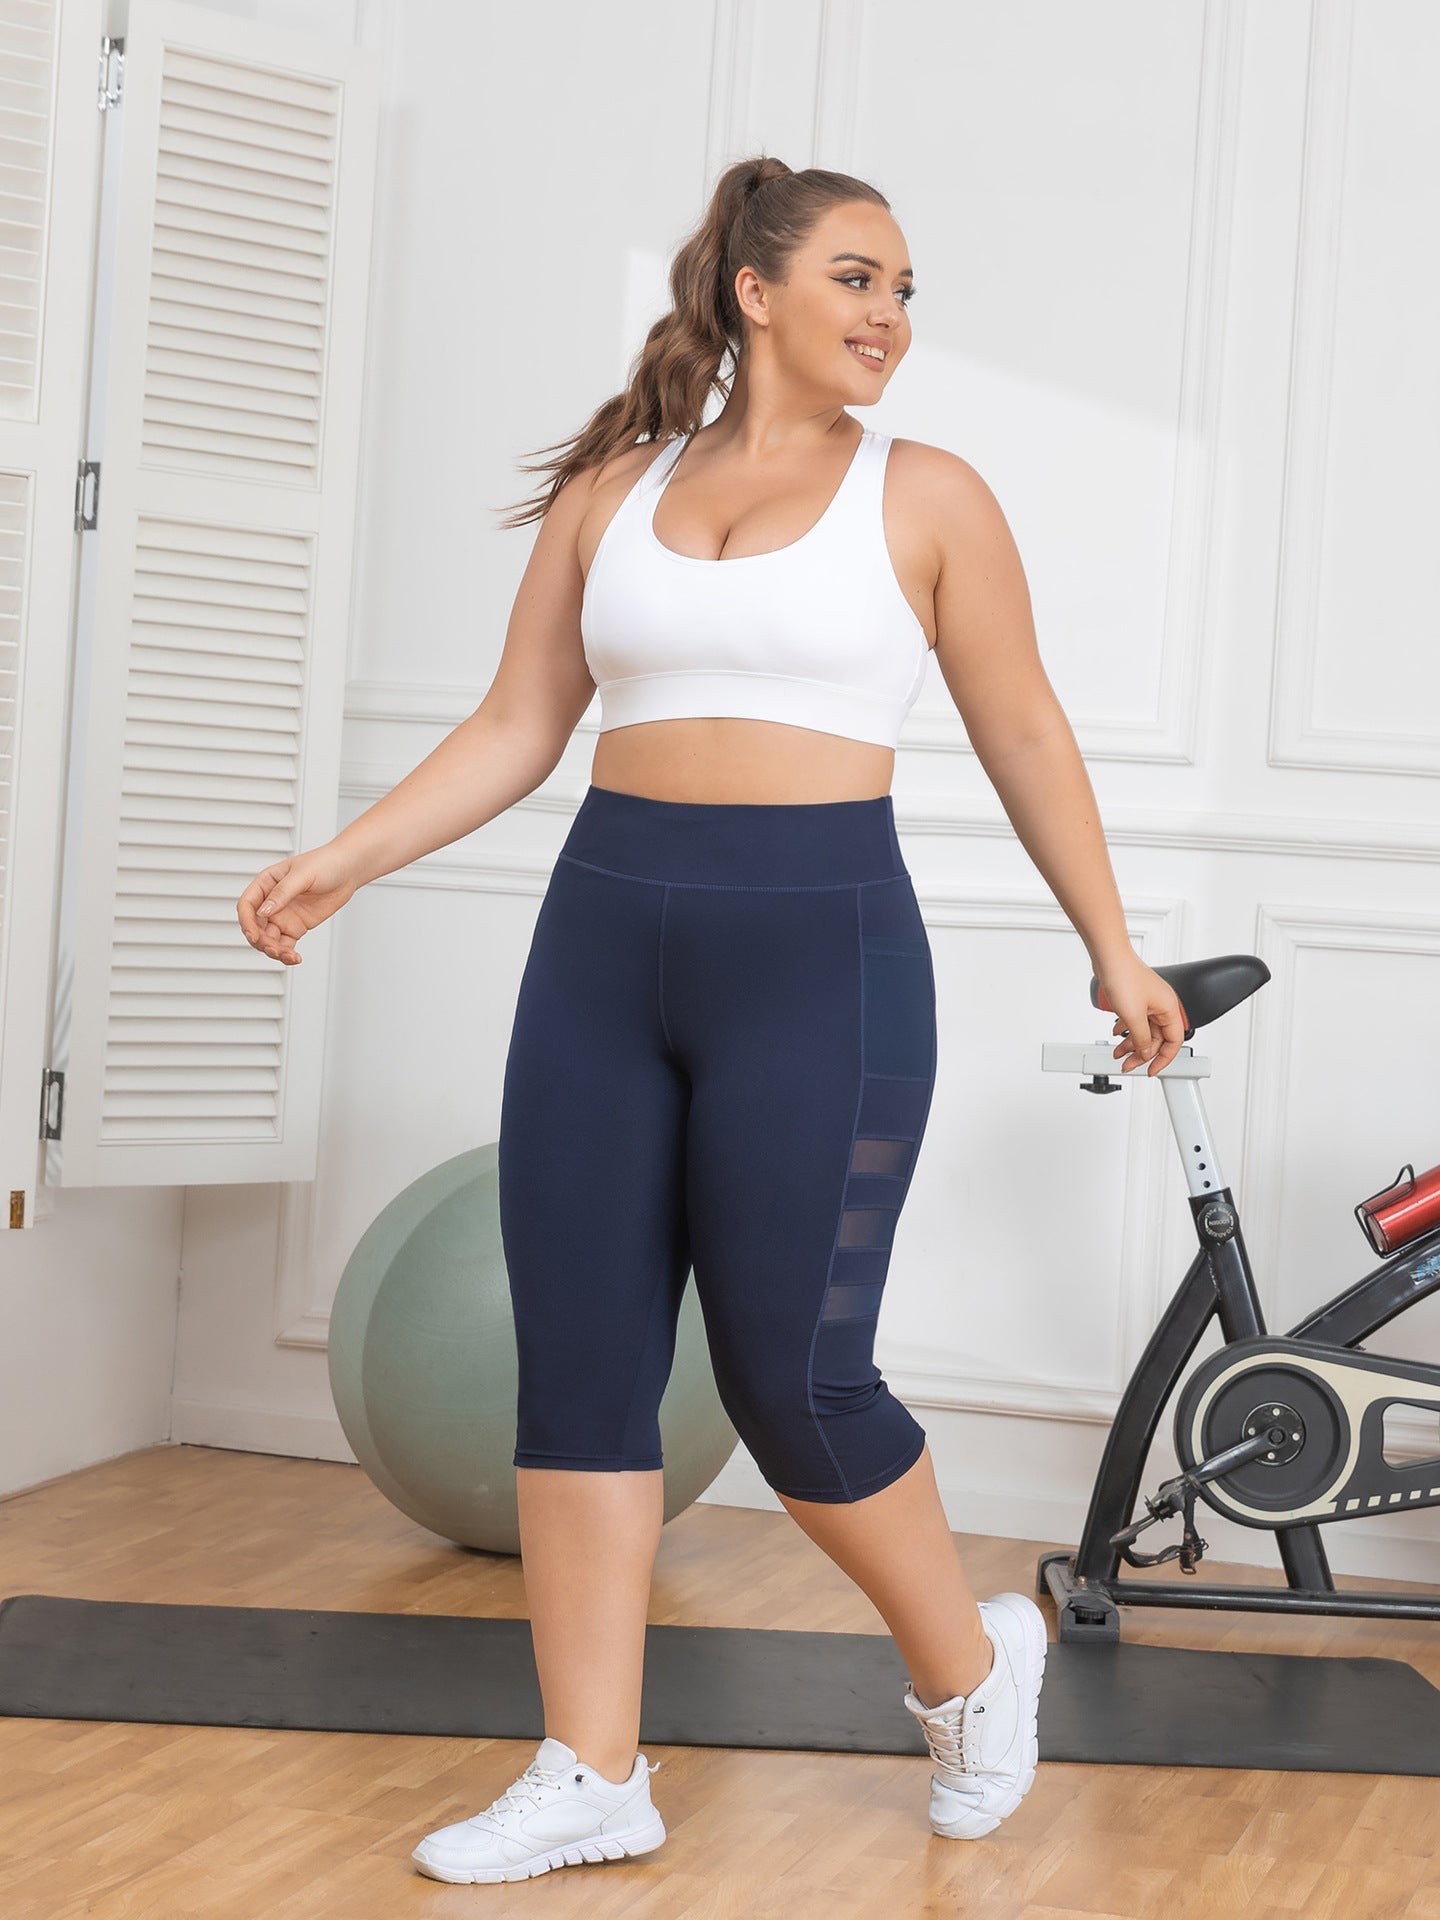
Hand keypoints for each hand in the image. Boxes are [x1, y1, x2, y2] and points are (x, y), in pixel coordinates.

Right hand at [236, 844, 361, 965]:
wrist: (347, 870)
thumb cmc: (324, 864)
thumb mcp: (302, 875)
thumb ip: (282, 893)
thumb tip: (264, 911)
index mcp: (266, 884)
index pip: (247, 905)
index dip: (246, 922)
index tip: (254, 935)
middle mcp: (271, 902)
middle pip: (255, 927)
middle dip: (261, 941)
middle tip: (274, 949)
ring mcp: (283, 916)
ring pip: (269, 939)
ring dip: (273, 951)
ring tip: (288, 956)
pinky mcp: (296, 927)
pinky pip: (285, 944)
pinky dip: (287, 954)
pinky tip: (295, 958)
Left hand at [1095, 951, 1188, 1075]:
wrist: (1109, 957)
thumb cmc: (1124, 977)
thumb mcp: (1133, 1016)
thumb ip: (1141, 1039)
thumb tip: (1145, 1053)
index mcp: (1169, 1009)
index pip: (1173, 1042)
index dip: (1163, 1059)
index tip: (1151, 1070)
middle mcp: (1162, 1006)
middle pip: (1157, 1038)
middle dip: (1142, 1053)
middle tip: (1128, 1065)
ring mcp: (1149, 1002)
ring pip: (1144, 1030)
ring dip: (1131, 1043)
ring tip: (1117, 1053)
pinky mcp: (1137, 998)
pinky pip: (1136, 1020)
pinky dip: (1126, 1029)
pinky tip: (1116, 1033)